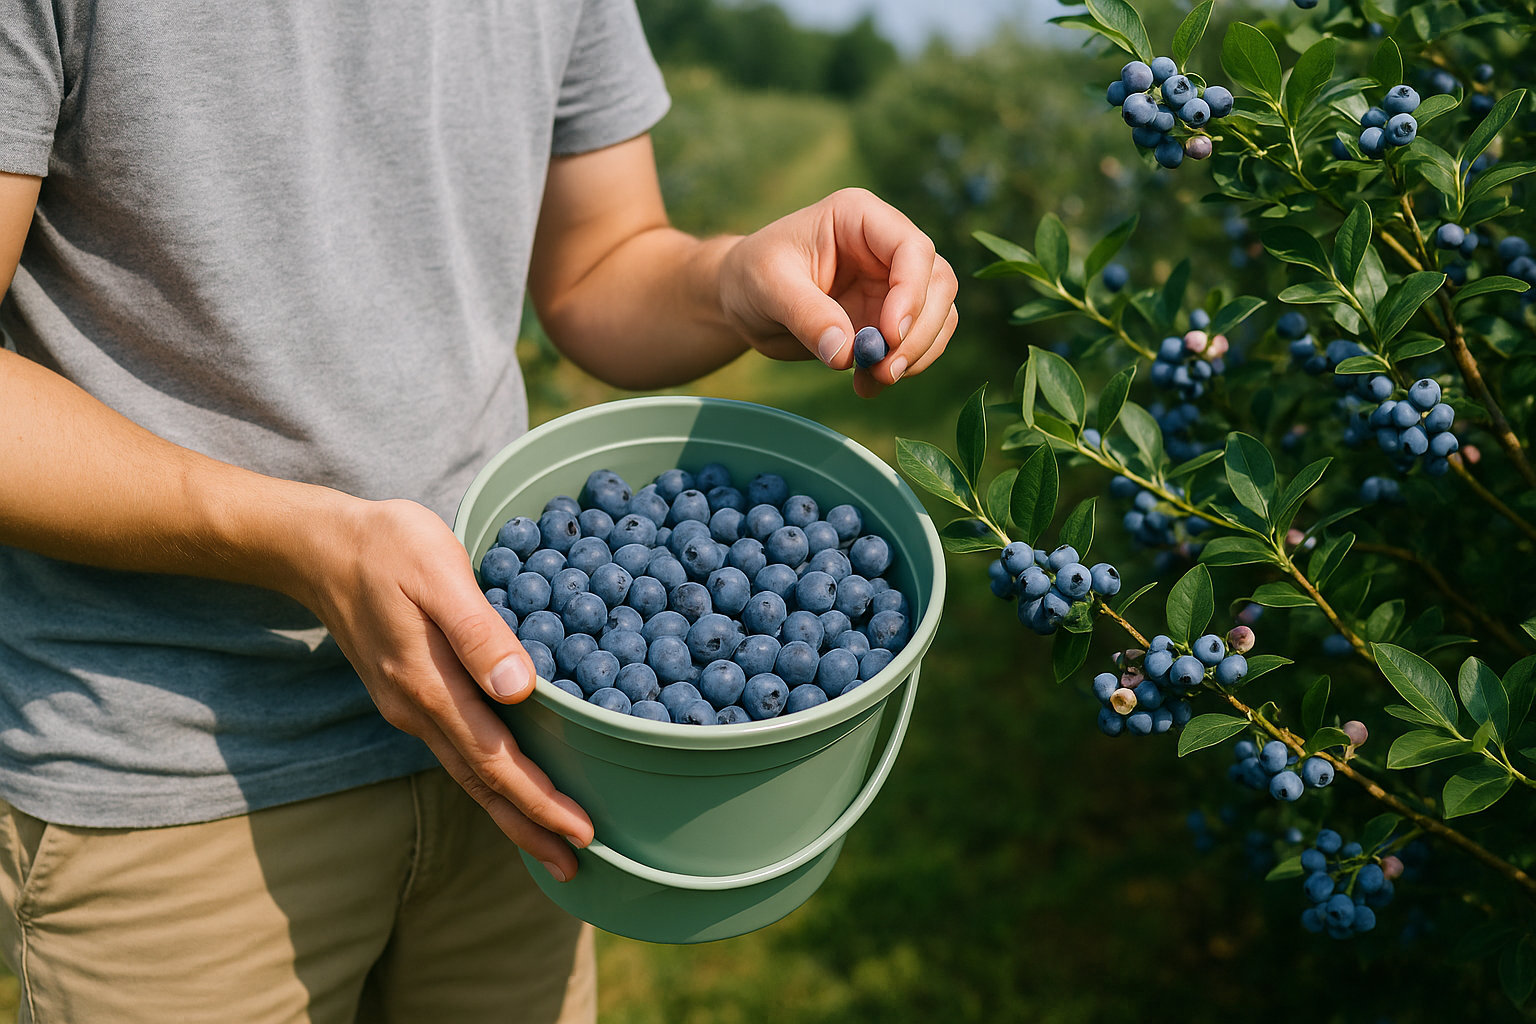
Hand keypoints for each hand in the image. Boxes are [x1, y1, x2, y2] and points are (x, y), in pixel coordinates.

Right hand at [300, 497, 592, 880]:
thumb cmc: (387, 548)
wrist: (318, 548)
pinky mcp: (407, 694)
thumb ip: (479, 633)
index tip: (580, 832)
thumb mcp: (439, 573)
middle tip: (576, 863)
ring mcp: (408, 707)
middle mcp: (417, 710)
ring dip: (509, 809)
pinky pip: (455, 749)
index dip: (538, 801)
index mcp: (429, 687)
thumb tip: (519, 689)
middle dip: (528, 827)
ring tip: (551, 839)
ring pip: (466, 772)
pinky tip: (508, 783)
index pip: (494, 761)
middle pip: (481, 784)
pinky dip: (487, 778)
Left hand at [718, 187, 959, 397]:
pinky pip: (919, 342)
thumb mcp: (768, 287)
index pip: (912, 248)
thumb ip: (807, 315)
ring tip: (872, 381)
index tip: (890, 335)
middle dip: (919, 332)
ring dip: (916, 355)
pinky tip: (866, 384)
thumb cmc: (751, 276)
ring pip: (938, 315)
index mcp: (860, 218)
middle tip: (884, 371)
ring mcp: (893, 283)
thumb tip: (845, 353)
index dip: (912, 293)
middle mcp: (886, 246)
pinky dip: (903, 368)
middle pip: (938, 283)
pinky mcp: (890, 317)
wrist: (743, 300)